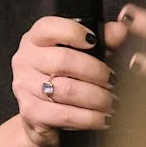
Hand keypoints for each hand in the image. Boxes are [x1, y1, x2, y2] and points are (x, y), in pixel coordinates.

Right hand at [10, 14, 113, 146]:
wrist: (41, 118)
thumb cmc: (65, 79)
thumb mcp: (84, 55)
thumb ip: (103, 40)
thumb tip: (121, 30)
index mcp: (35, 39)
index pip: (48, 27)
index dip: (73, 32)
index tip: (95, 41)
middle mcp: (25, 60)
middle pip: (63, 60)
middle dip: (95, 72)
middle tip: (114, 81)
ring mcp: (24, 86)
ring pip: (66, 90)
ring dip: (96, 98)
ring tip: (113, 102)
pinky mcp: (30, 112)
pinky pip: (64, 114)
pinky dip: (89, 118)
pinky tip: (103, 119)